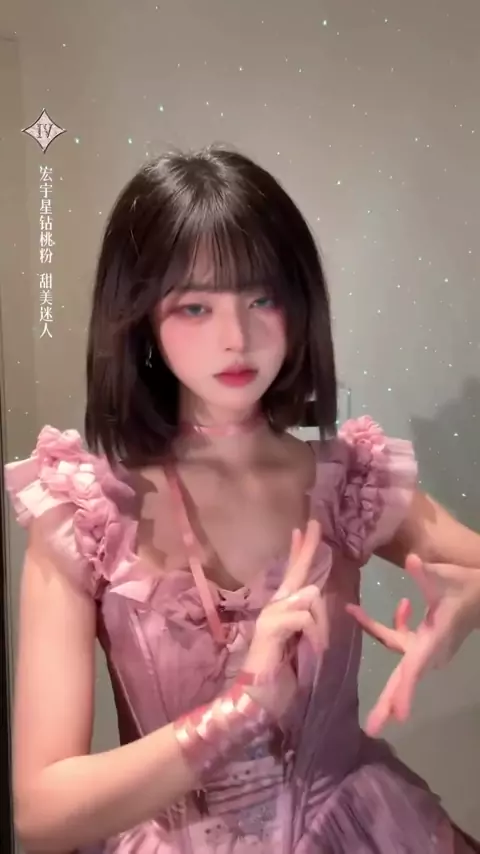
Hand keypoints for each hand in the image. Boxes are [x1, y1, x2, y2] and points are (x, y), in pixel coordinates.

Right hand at [242, 519, 325, 715]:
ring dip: (320, 625)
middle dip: (307, 548)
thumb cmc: (281, 674)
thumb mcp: (305, 642)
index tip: (305, 528)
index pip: (294, 574)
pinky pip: (303, 617)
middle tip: (313, 523)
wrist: (259, 699)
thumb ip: (309, 619)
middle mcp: (275, 606)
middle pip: (296, 572)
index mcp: (284, 609)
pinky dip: (314, 634)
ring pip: (309, 599)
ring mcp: (270, 615)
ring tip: (315, 646)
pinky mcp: (270, 628)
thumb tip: (314, 591)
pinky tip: (310, 648)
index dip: (300, 551)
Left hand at [346, 554, 479, 735]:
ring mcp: (428, 649)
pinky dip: (395, 625)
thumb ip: (425, 573)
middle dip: (388, 703)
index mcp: (432, 641)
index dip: (406, 692)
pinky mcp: (427, 642)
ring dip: (379, 641)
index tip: (398, 716)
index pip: (415, 669)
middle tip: (371, 728)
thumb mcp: (445, 576)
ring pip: (400, 661)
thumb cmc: (465, 586)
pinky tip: (403, 604)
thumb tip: (411, 560)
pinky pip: (403, 641)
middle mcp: (429, 651)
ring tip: (355, 617)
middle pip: (404, 679)